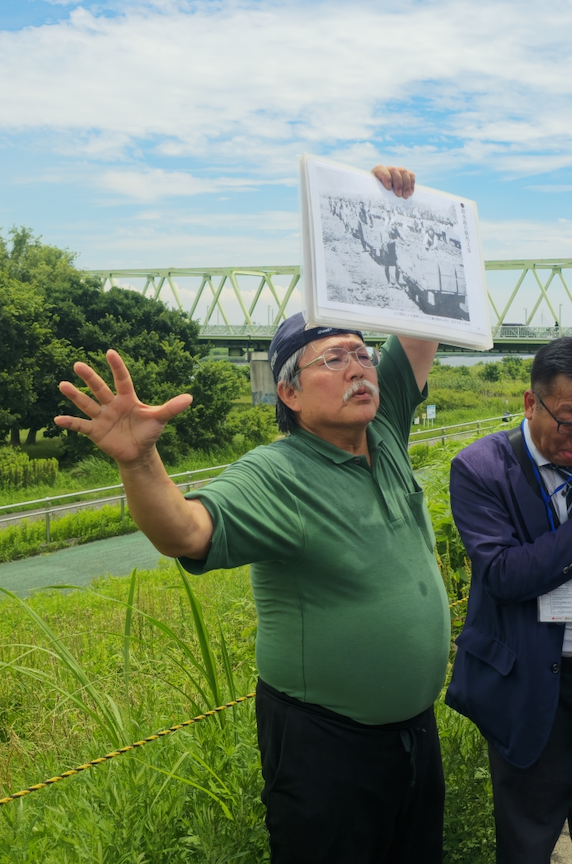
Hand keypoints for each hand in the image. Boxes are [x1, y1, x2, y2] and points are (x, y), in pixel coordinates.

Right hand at [54, 350, 191, 465]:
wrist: (139, 453)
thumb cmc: (149, 432)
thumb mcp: (160, 419)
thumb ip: (171, 408)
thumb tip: (190, 398)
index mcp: (128, 399)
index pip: (122, 380)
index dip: (117, 367)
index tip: (110, 352)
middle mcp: (112, 404)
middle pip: (99, 388)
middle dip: (90, 378)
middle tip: (78, 365)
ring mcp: (102, 417)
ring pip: (87, 403)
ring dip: (75, 395)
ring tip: (63, 385)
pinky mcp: (95, 431)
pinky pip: (81, 426)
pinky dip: (70, 423)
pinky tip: (57, 419)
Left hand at [371, 164, 414, 198]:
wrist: (381, 202)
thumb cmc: (375, 200)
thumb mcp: (372, 197)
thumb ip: (372, 195)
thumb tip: (370, 201)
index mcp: (375, 174)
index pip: (380, 169)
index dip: (386, 177)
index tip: (388, 188)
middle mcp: (386, 170)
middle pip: (394, 170)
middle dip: (398, 183)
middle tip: (399, 195)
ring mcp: (396, 172)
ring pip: (403, 171)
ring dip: (406, 184)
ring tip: (405, 196)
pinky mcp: (404, 176)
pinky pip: (411, 175)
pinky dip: (411, 183)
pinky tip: (410, 193)